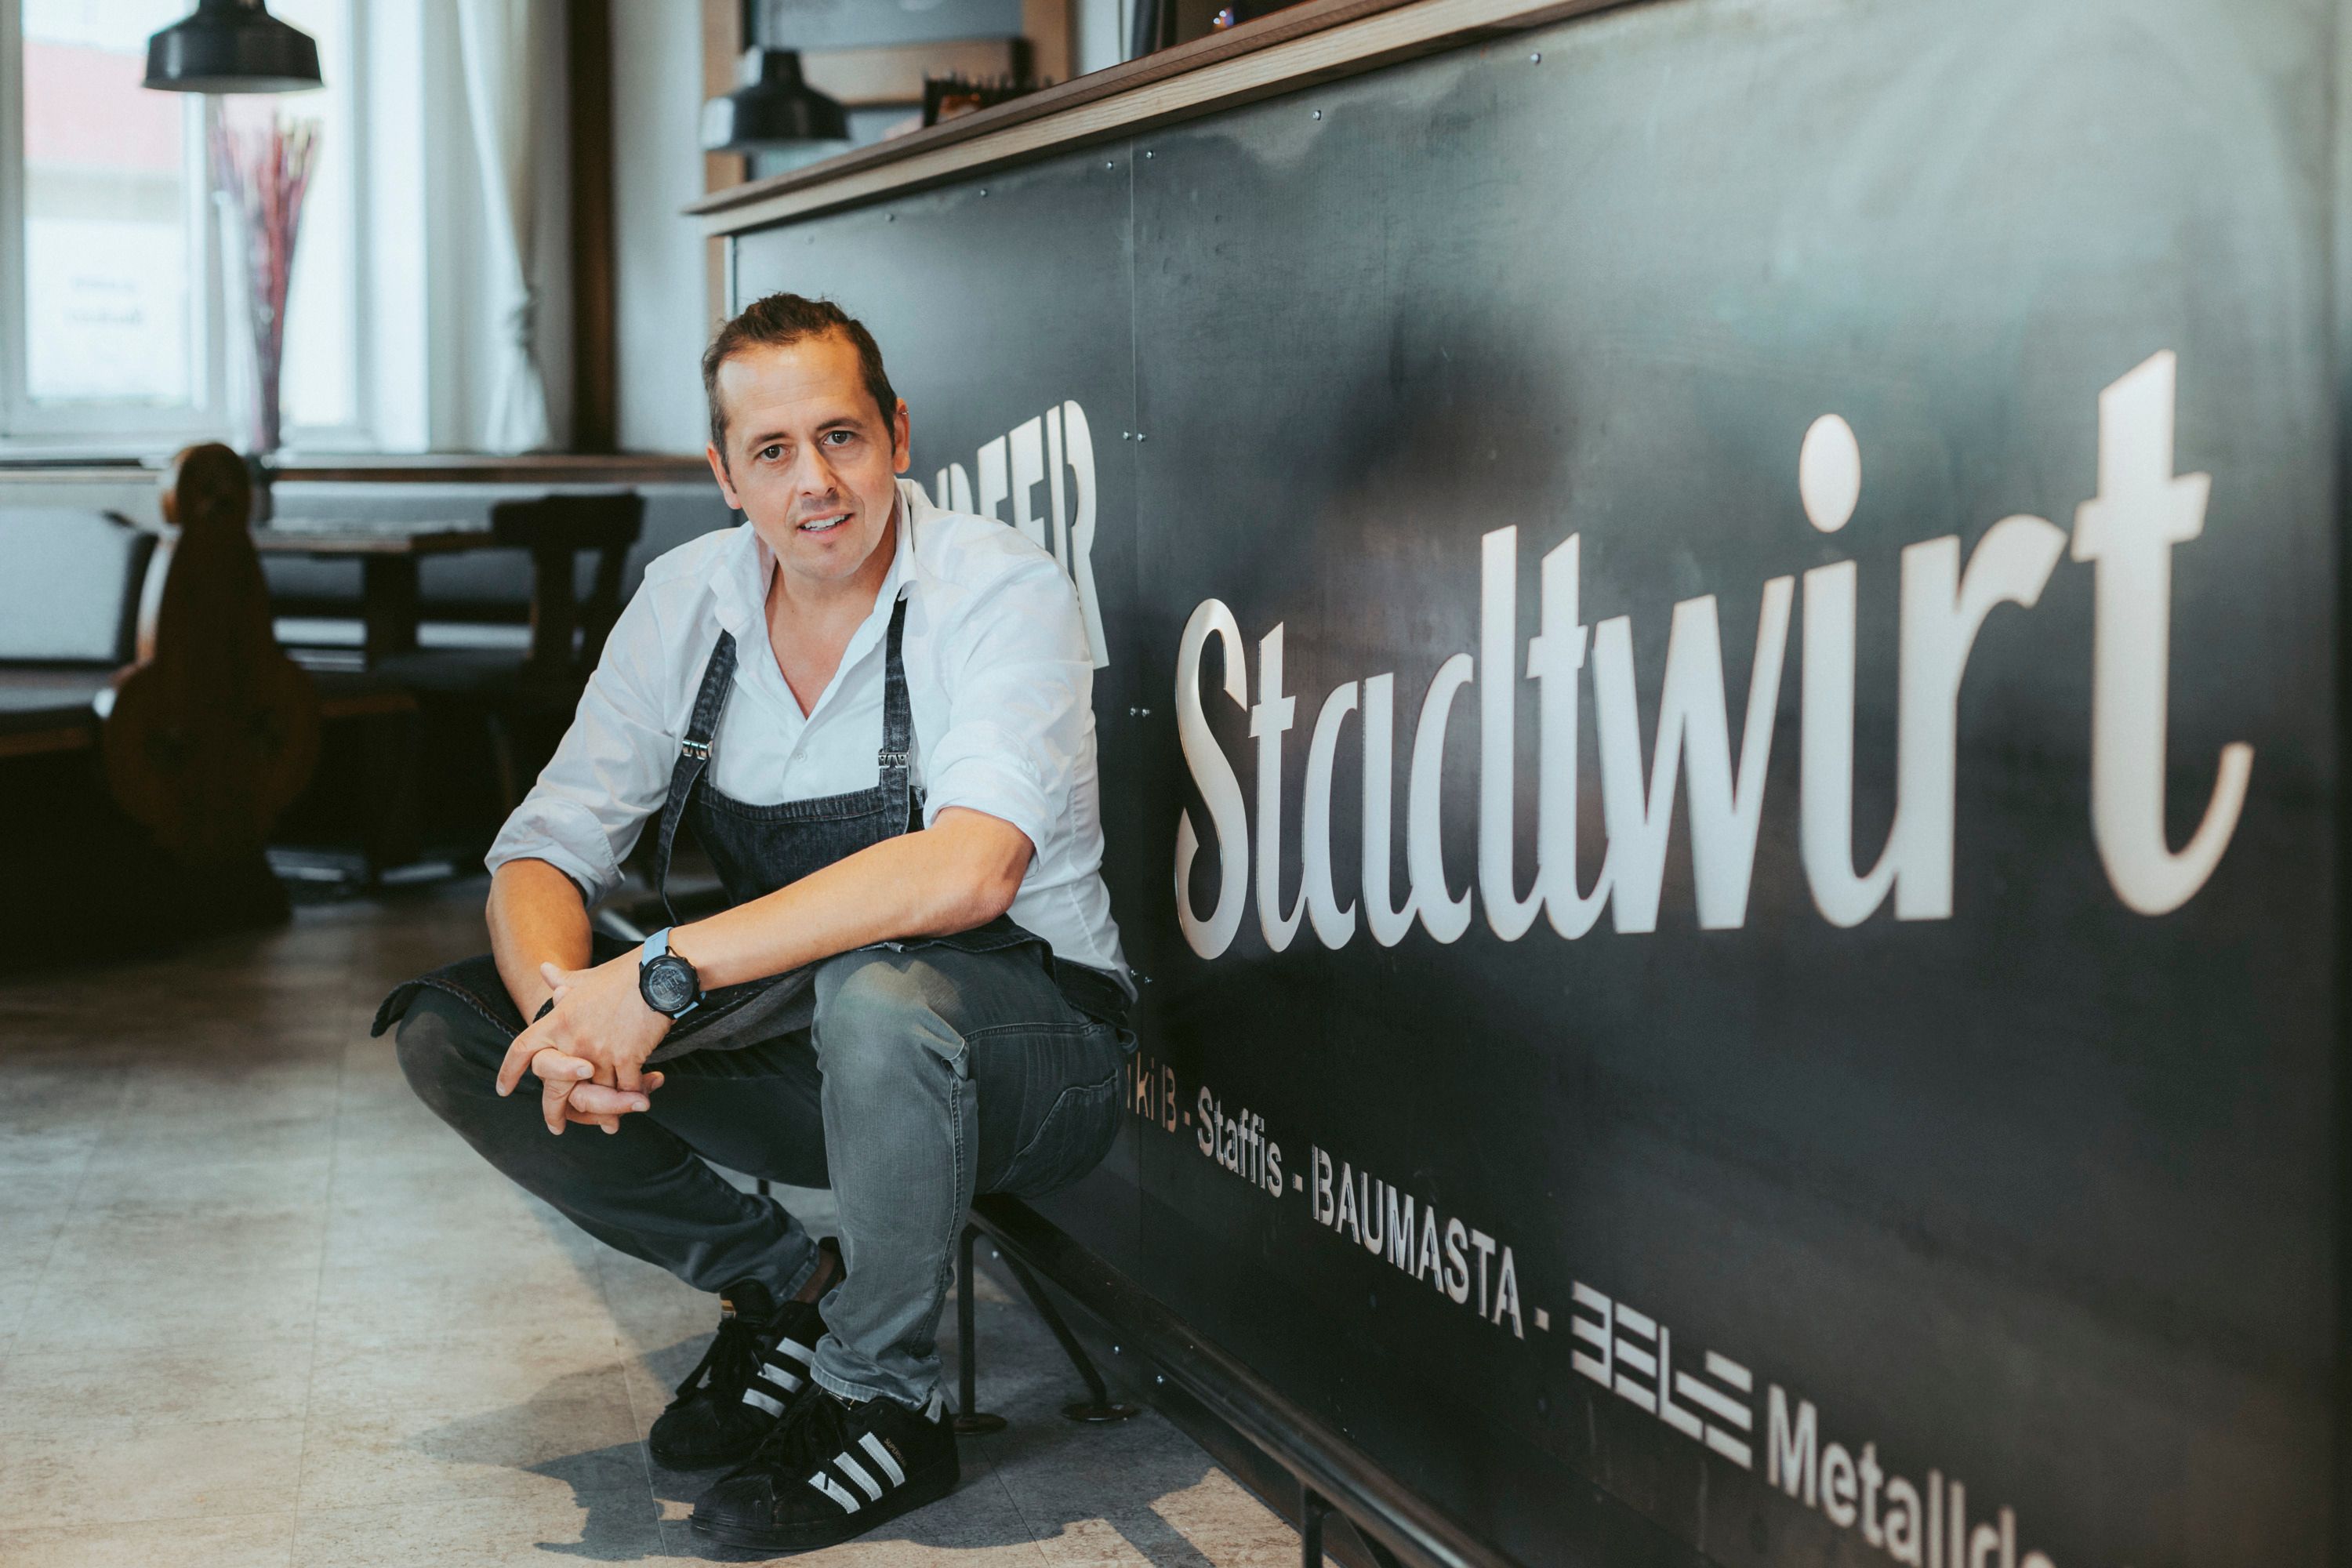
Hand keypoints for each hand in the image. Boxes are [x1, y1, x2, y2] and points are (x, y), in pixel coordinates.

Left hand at [495, 947, 673, 1131]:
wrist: (657, 974)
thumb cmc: (623, 974)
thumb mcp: (586, 978)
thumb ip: (563, 981)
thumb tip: (545, 970)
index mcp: (558, 1021)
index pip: (522, 1049)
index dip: (509, 1071)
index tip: (503, 1089)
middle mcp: (573, 1041)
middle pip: (556, 1089)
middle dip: (555, 1113)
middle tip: (556, 1126)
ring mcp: (599, 1052)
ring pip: (598, 1093)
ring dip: (608, 1109)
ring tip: (611, 1122)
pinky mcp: (626, 1058)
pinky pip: (626, 1088)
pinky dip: (635, 1095)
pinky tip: (641, 1097)